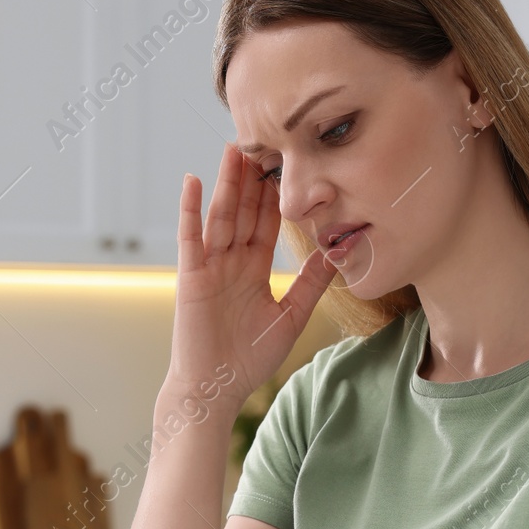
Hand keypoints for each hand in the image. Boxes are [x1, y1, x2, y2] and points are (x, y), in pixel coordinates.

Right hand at [171, 142, 336, 405]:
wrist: (215, 389)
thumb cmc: (248, 360)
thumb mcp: (290, 317)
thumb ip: (311, 284)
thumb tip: (337, 253)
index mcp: (253, 270)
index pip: (267, 223)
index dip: (277, 194)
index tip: (290, 163)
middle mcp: (231, 262)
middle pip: (244, 211)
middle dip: (253, 177)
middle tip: (264, 139)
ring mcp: (209, 266)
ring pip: (221, 215)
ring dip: (227, 182)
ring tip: (234, 148)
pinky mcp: (191, 276)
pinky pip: (191, 237)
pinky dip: (191, 209)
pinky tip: (195, 181)